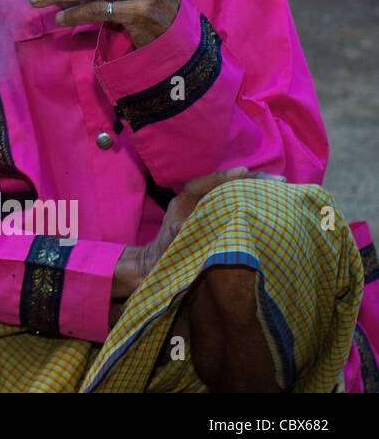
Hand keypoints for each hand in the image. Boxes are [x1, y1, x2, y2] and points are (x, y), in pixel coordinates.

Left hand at [112, 168, 277, 299]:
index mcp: (185, 199)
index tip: (245, 172)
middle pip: (227, 183)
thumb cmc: (163, 254)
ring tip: (280, 186)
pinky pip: (237, 204)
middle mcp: (198, 199)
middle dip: (251, 180)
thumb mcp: (169, 243)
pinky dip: (254, 202)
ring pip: (235, 191)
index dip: (226, 176)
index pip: (207, 181)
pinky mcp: (217, 217)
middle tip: (278, 180)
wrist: (158, 266)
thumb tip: (183, 225)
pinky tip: (272, 203)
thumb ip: (176, 232)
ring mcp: (209, 207)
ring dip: (256, 189)